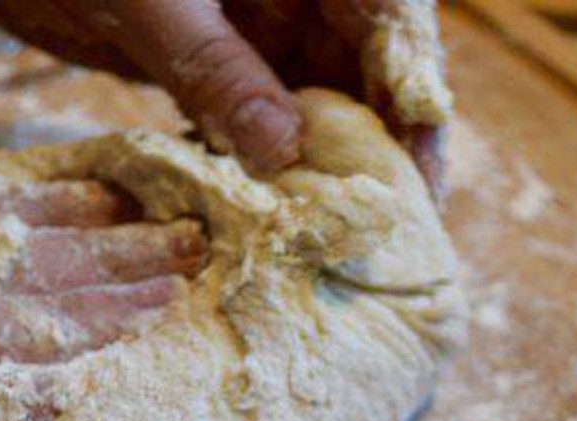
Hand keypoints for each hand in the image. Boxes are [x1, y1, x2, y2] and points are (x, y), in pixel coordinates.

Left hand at [0, 0, 448, 188]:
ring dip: (324, 169)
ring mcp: (259, 31)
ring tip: (336, 241)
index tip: (423, 172)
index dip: (417, 98)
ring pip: (317, 107)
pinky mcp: (219, 66)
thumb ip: (216, 69)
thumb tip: (284, 153)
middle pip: (368, 75)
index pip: (393, 20)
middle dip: (381, 149)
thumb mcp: (153, 1)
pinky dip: (264, 169)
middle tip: (389, 231)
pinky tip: (267, 219)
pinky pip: (259, 123)